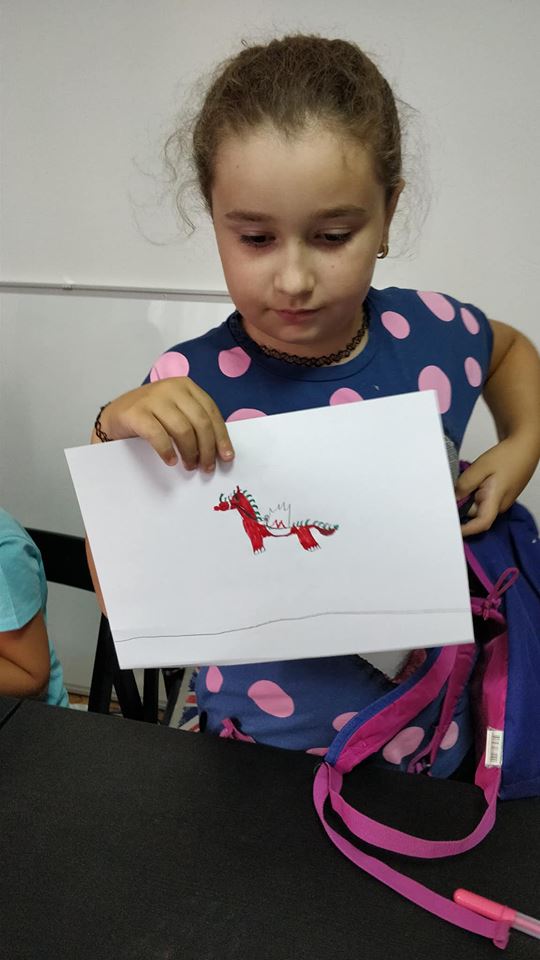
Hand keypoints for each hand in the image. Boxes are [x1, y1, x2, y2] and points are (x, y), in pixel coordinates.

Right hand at [94, 378, 233, 471]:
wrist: (115, 416)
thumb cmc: (151, 417)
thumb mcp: (177, 412)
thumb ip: (195, 422)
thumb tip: (219, 450)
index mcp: (186, 386)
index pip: (211, 412)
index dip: (221, 436)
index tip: (227, 457)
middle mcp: (171, 388)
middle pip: (200, 422)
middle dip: (207, 448)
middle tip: (207, 467)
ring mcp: (153, 399)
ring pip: (183, 429)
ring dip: (190, 453)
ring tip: (190, 466)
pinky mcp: (136, 413)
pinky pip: (158, 435)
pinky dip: (167, 451)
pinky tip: (171, 461)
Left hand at [455, 434, 537, 536]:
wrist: (524, 448)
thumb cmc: (507, 456)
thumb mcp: (481, 466)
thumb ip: (466, 483)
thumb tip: (455, 498)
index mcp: (496, 500)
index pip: (481, 523)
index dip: (466, 530)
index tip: (451, 528)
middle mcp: (500, 506)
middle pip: (474, 514)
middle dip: (462, 504)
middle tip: (450, 490)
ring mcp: (500, 502)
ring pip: (478, 506)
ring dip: (468, 497)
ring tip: (467, 480)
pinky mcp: (500, 497)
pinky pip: (483, 500)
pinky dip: (474, 493)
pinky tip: (474, 481)